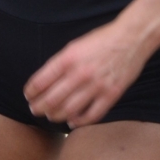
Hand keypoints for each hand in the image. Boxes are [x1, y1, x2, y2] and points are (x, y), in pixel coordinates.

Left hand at [23, 20, 151, 126]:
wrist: (131, 38)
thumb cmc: (101, 40)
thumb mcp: (75, 45)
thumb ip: (61, 63)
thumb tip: (45, 82)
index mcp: (68, 58)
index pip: (41, 81)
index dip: (31, 92)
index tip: (28, 95)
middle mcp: (80, 73)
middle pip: (51, 99)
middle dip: (39, 107)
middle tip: (34, 109)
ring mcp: (96, 86)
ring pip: (69, 110)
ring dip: (55, 115)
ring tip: (50, 116)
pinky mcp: (111, 94)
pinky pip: (92, 115)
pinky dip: (79, 121)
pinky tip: (72, 122)